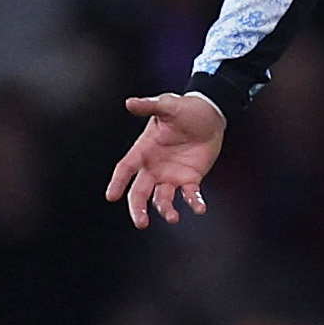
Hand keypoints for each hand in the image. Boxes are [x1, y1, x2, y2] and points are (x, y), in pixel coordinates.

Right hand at [105, 93, 225, 228]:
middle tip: (141, 222)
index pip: (125, 168)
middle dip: (138, 208)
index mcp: (144, 150)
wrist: (211, 114)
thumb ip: (150, 106)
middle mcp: (154, 167)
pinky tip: (199, 208)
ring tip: (172, 217)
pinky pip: (190, 195)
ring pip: (162, 199)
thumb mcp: (168, 106)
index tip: (111, 196)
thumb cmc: (186, 109)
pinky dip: (194, 203)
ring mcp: (171, 176)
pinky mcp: (190, 179)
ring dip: (165, 210)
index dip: (117, 182)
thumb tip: (130, 102)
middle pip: (139, 192)